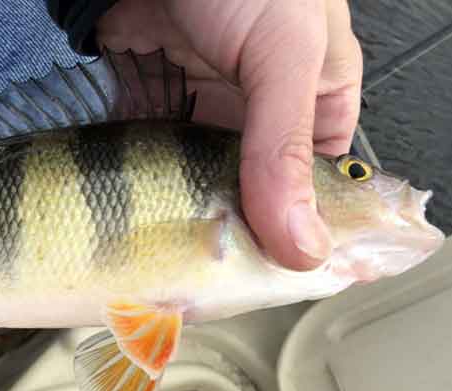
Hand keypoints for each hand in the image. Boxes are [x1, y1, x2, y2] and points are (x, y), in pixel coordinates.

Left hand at [97, 0, 362, 269]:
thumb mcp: (283, 52)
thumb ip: (284, 148)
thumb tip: (300, 243)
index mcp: (315, 99)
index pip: (320, 186)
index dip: (305, 232)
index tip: (280, 275)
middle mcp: (258, 113)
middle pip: (254, 193)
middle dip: (235, 233)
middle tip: (216, 275)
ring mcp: (201, 111)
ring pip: (197, 185)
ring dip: (182, 219)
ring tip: (170, 257)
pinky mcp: (152, 105)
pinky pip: (147, 160)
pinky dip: (138, 190)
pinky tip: (131, 220)